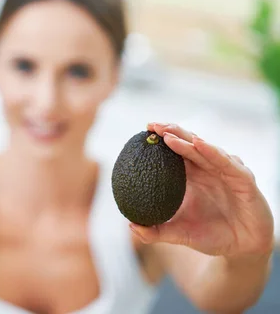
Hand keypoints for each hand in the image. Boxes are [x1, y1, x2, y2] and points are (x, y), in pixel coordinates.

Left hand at [130, 123, 273, 257]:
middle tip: (151, 125)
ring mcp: (227, 172)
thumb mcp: (180, 234)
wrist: (243, 250)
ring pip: (206, 150)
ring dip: (187, 140)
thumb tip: (132, 226)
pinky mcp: (243, 181)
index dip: (162, 139)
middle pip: (189, 144)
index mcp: (193, 176)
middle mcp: (209, 169)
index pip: (176, 152)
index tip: (144, 131)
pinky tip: (199, 144)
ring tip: (168, 135)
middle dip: (171, 132)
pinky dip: (213, 152)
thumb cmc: (212, 235)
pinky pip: (228, 164)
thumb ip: (157, 232)